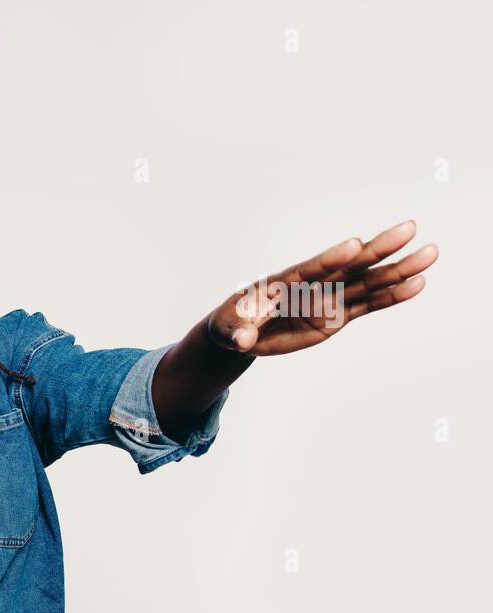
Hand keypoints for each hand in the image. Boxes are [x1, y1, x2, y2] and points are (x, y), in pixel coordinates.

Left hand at [205, 220, 437, 355]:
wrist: (240, 331)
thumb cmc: (230, 324)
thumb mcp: (226, 329)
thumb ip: (236, 332)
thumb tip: (243, 340)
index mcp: (284, 282)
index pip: (310, 269)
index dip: (331, 258)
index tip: (354, 245)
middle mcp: (312, 285)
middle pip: (348, 266)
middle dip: (378, 249)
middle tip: (409, 228)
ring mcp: (328, 298)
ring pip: (367, 282)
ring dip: (398, 270)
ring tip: (430, 253)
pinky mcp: (337, 314)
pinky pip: (368, 304)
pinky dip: (391, 296)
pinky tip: (417, 284)